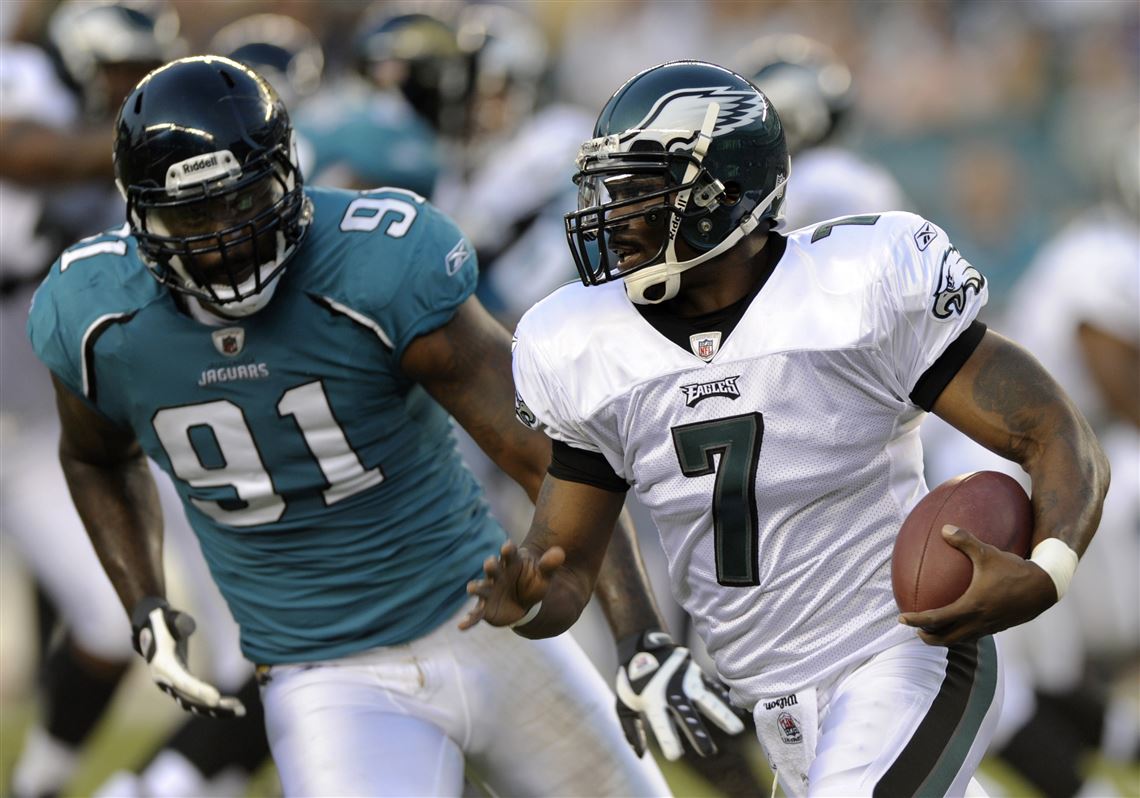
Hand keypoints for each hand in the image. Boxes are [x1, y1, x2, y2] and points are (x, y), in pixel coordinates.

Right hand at [131, 597, 245, 717]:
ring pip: (194, 704)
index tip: (216, 698)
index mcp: (163, 666)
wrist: (148, 627)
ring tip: (240, 709)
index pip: (184, 682)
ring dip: (216, 709)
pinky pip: (196, 698)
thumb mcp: (168, 618)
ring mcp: (172, 685)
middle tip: (239, 709)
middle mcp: (166, 680)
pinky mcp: (180, 683)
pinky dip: (211, 702)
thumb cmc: (161, 621)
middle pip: (190, 700)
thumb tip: (188, 629)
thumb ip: (179, 622)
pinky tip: (230, 703)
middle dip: (214, 708)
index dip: (200, 691)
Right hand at [459, 541, 564, 629]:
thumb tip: (561, 552)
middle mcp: (496, 574)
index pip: (508, 553)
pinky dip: (468, 619)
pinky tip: (462, 626)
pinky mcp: (484, 608)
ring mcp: (488, 591)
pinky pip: (475, 614)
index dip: (508, 550)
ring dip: (476, 588)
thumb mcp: (543, 574)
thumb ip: (549, 565)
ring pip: (480, 588)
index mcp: (510, 563)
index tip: (509, 546)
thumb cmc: (532, 582)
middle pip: (492, 568)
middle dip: (491, 566)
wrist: (523, 601)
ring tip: (471, 589)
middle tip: (490, 563)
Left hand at [615, 629, 744, 760]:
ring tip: (736, 729)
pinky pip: (714, 687)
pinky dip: (726, 699)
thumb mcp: (622, 704)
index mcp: (652, 701)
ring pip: (707, 699)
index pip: (661, 724)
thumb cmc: (631, 679)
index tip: (675, 755)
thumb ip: (631, 730)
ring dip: (722, 714)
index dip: (668, 740)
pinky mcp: (696, 671)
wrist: (639, 643)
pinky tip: (739, 711)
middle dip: (697, 732)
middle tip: (708, 751)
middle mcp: (671, 690)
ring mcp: (686, 679)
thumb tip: (640, 755)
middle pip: (687, 714)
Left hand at [898, 525, 1056, 644]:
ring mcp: (989, 627)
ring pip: (961, 639)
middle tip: (914, 629)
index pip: (937, 619)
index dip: (917, 620)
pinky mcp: (998, 627)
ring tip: (931, 629)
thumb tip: (944, 528)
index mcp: (972, 607)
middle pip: (946, 639)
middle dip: (927, 637)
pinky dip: (960, 632)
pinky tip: (959, 620)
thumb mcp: (989, 553)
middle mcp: (979, 622)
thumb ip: (965, 541)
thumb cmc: (1015, 570)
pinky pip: (973, 634)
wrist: (1045, 588)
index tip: (901, 618)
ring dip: (944, 637)